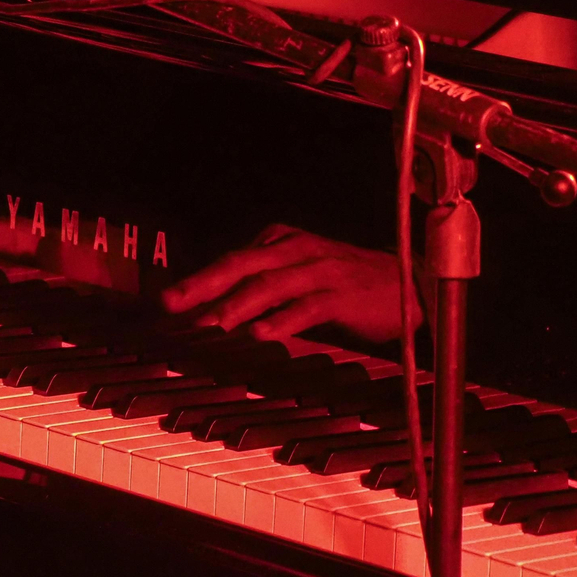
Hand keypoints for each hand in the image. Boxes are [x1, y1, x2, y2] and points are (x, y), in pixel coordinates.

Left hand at [159, 224, 421, 342]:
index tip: (166, 302)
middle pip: (241, 265)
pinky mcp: (344, 294)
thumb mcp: (296, 277)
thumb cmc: (344, 285)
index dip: (196, 281)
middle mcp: (296, 250)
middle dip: (203, 285)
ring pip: (270, 284)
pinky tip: (261, 334)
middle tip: (172, 305)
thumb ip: (258, 286)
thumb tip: (209, 309)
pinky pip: (308, 306)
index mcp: (281, 242)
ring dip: (236, 305)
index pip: (230, 260)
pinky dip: (282, 320)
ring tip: (210, 324)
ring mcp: (322, 270)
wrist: (410, 285)